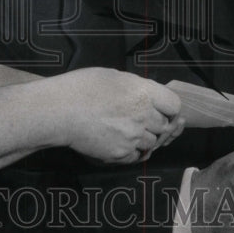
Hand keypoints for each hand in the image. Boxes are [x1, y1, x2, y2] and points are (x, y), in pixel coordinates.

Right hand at [52, 68, 182, 164]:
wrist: (59, 110)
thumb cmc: (81, 87)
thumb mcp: (114, 76)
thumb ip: (137, 87)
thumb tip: (148, 96)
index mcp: (144, 92)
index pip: (174, 105)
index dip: (170, 108)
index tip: (164, 110)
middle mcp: (143, 115)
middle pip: (164, 126)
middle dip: (156, 124)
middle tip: (140, 120)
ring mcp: (133, 137)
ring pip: (152, 143)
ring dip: (144, 139)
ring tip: (126, 130)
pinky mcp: (121, 154)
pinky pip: (136, 156)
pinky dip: (132, 151)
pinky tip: (119, 141)